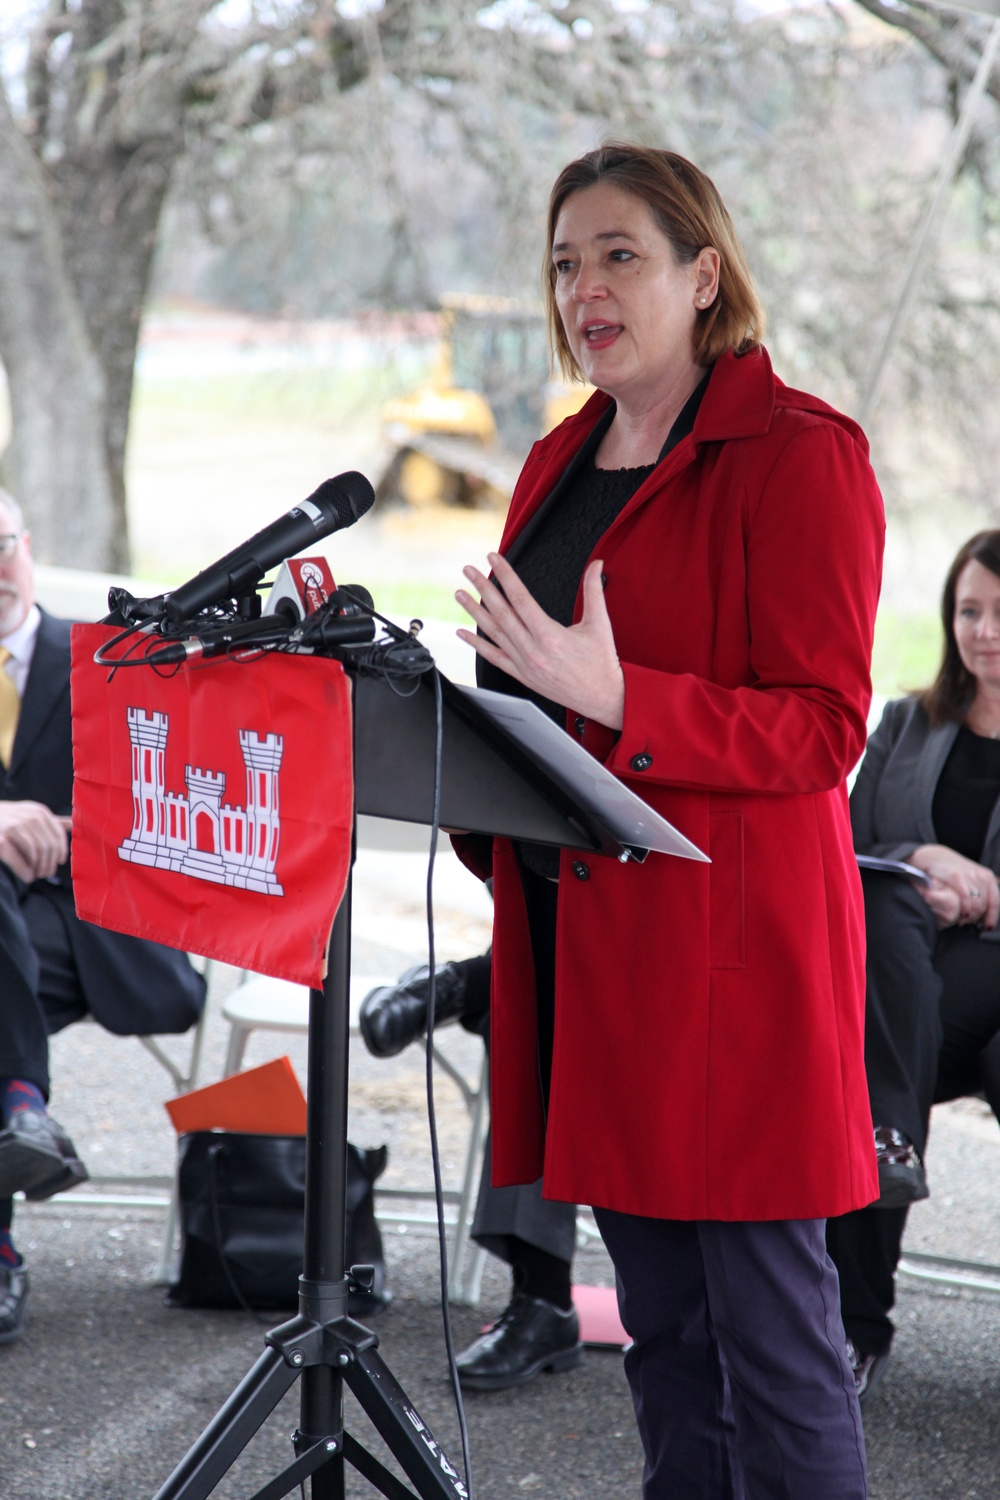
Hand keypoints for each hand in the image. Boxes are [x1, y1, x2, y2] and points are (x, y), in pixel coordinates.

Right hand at [0, 801, 69, 881]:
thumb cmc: (9, 819)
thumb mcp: (30, 815)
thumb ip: (50, 822)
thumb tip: (72, 824)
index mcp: (39, 812)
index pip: (58, 834)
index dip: (61, 851)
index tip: (59, 862)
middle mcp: (29, 816)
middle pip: (49, 845)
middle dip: (49, 863)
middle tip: (46, 873)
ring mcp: (14, 825)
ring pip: (37, 852)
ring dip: (39, 868)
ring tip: (36, 874)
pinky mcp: (1, 838)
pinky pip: (19, 859)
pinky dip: (25, 871)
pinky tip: (27, 876)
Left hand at [456, 553, 624, 729]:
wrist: (602, 697)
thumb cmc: (601, 664)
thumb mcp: (599, 624)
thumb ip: (594, 591)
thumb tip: (596, 566)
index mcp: (550, 636)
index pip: (521, 598)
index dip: (505, 576)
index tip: (494, 560)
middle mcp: (533, 650)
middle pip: (501, 613)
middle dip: (483, 589)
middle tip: (469, 571)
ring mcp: (524, 664)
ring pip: (493, 633)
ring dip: (474, 612)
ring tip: (460, 594)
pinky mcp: (522, 675)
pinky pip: (493, 658)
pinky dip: (477, 645)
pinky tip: (463, 633)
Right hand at [908, 844, 999, 928]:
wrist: (935, 857)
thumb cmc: (954, 871)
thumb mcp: (972, 878)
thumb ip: (982, 890)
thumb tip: (988, 911)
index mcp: (988, 877)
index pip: (995, 902)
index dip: (992, 917)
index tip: (987, 926)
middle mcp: (981, 876)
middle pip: (984, 906)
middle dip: (976, 919)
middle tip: (967, 923)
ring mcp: (969, 876)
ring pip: (975, 905)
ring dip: (969, 917)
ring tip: (961, 920)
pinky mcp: (957, 877)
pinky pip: (965, 899)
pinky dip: (963, 910)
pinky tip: (959, 914)